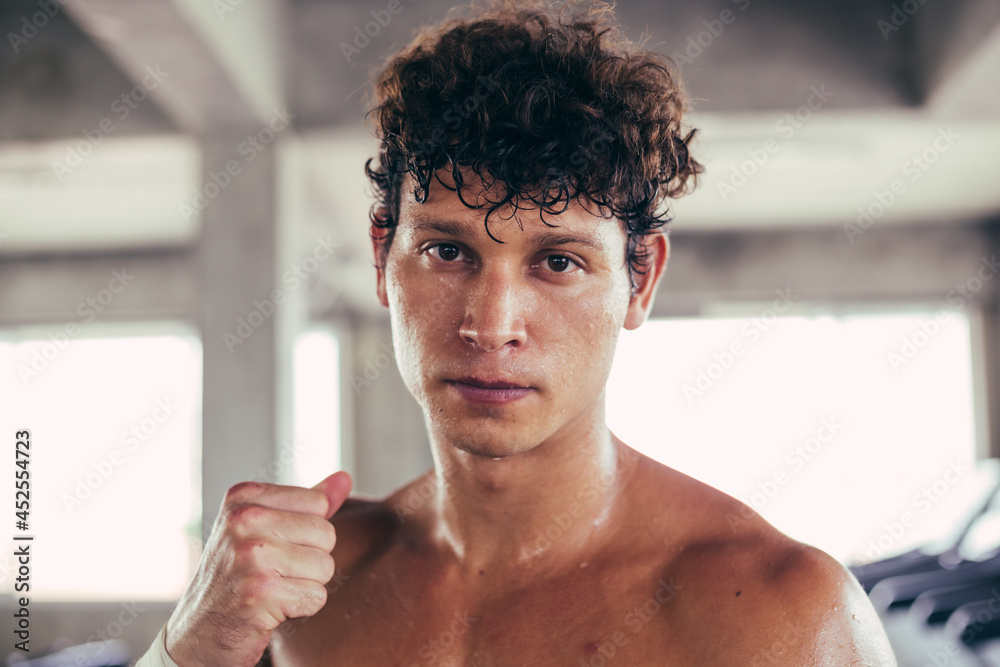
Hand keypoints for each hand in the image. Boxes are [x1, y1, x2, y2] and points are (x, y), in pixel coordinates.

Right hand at [164, 471, 351, 666]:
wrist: (199, 631)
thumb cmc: (239, 575)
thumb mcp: (265, 528)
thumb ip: (307, 502)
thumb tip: (345, 477)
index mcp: (244, 497)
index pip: (318, 504)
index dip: (307, 533)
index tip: (274, 547)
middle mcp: (243, 520)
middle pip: (326, 534)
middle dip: (310, 560)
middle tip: (274, 573)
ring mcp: (250, 556)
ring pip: (326, 566)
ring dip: (306, 585)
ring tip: (273, 589)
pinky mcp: (260, 592)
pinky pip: (317, 596)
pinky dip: (301, 608)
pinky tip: (271, 608)